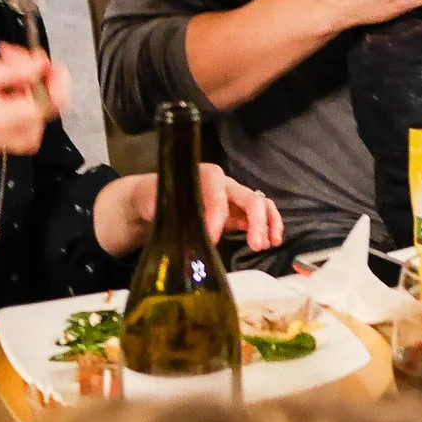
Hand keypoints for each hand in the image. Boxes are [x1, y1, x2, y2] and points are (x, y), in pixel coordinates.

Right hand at [0, 47, 69, 179]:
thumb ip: (11, 71)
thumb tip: (42, 62)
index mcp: (17, 119)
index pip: (56, 94)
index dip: (49, 71)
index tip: (31, 53)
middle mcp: (29, 132)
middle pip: (49, 93)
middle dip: (32, 68)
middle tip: (7, 52)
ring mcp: (28, 138)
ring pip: (41, 98)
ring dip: (25, 77)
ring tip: (0, 63)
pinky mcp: (25, 137)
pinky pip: (33, 107)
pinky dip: (22, 90)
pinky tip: (2, 81)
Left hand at [94, 162, 284, 258]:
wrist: (150, 199)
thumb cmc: (154, 198)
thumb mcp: (158, 203)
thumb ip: (174, 214)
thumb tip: (193, 234)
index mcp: (206, 177)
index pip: (218, 198)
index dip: (217, 219)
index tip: (212, 240)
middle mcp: (224, 185)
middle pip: (249, 198)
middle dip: (256, 221)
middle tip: (256, 245)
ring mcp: (232, 198)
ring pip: (260, 204)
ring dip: (268, 223)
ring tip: (268, 243)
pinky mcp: (235, 212)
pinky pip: (258, 215)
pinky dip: (268, 226)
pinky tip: (271, 241)